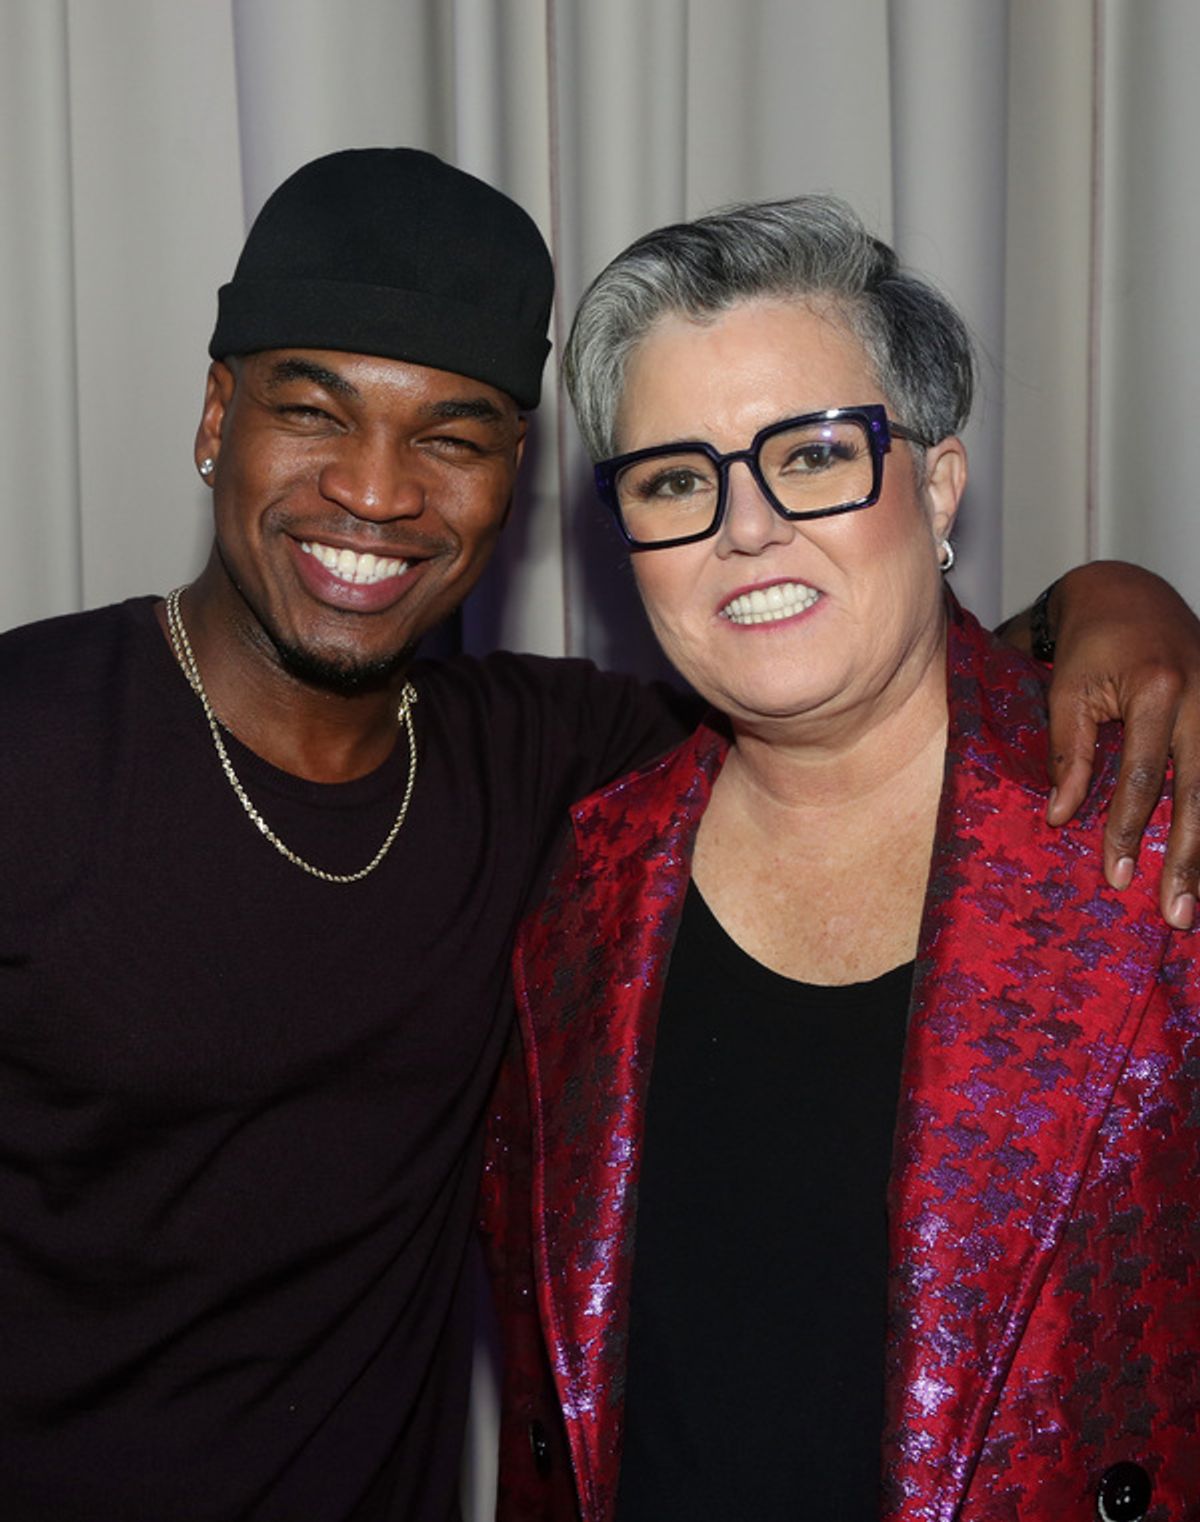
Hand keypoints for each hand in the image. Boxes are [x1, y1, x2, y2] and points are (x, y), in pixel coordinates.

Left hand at [1038, 561, 1199, 928]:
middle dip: (1191, 857)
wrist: (1128, 594)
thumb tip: (1063, 816)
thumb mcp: (1065, 692)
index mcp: (1160, 690)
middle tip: (1178, 914)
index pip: (1146, 775)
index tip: (1118, 876)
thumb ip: (1068, 753)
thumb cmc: (1090, 645)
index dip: (1130, 829)